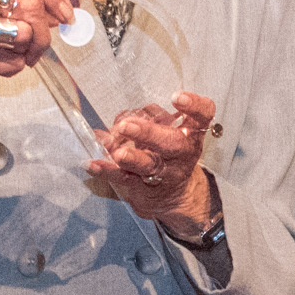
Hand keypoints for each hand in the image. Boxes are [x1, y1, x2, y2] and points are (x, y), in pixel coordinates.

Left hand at [85, 91, 220, 231]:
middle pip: (172, 143)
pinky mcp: (144, 186)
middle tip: (128, 126)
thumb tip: (120, 117)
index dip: (194, 106)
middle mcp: (181, 153)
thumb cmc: (168, 153)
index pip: (202, 116)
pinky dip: (107, 170)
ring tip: (118, 153)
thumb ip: (147, 119)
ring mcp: (164, 172)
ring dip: (132, 158)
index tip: (176, 98)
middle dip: (150, 134)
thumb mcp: (167, 131)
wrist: (173, 196)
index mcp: (190, 134)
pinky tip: (93, 165)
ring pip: (149, 165)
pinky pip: (124, 177)